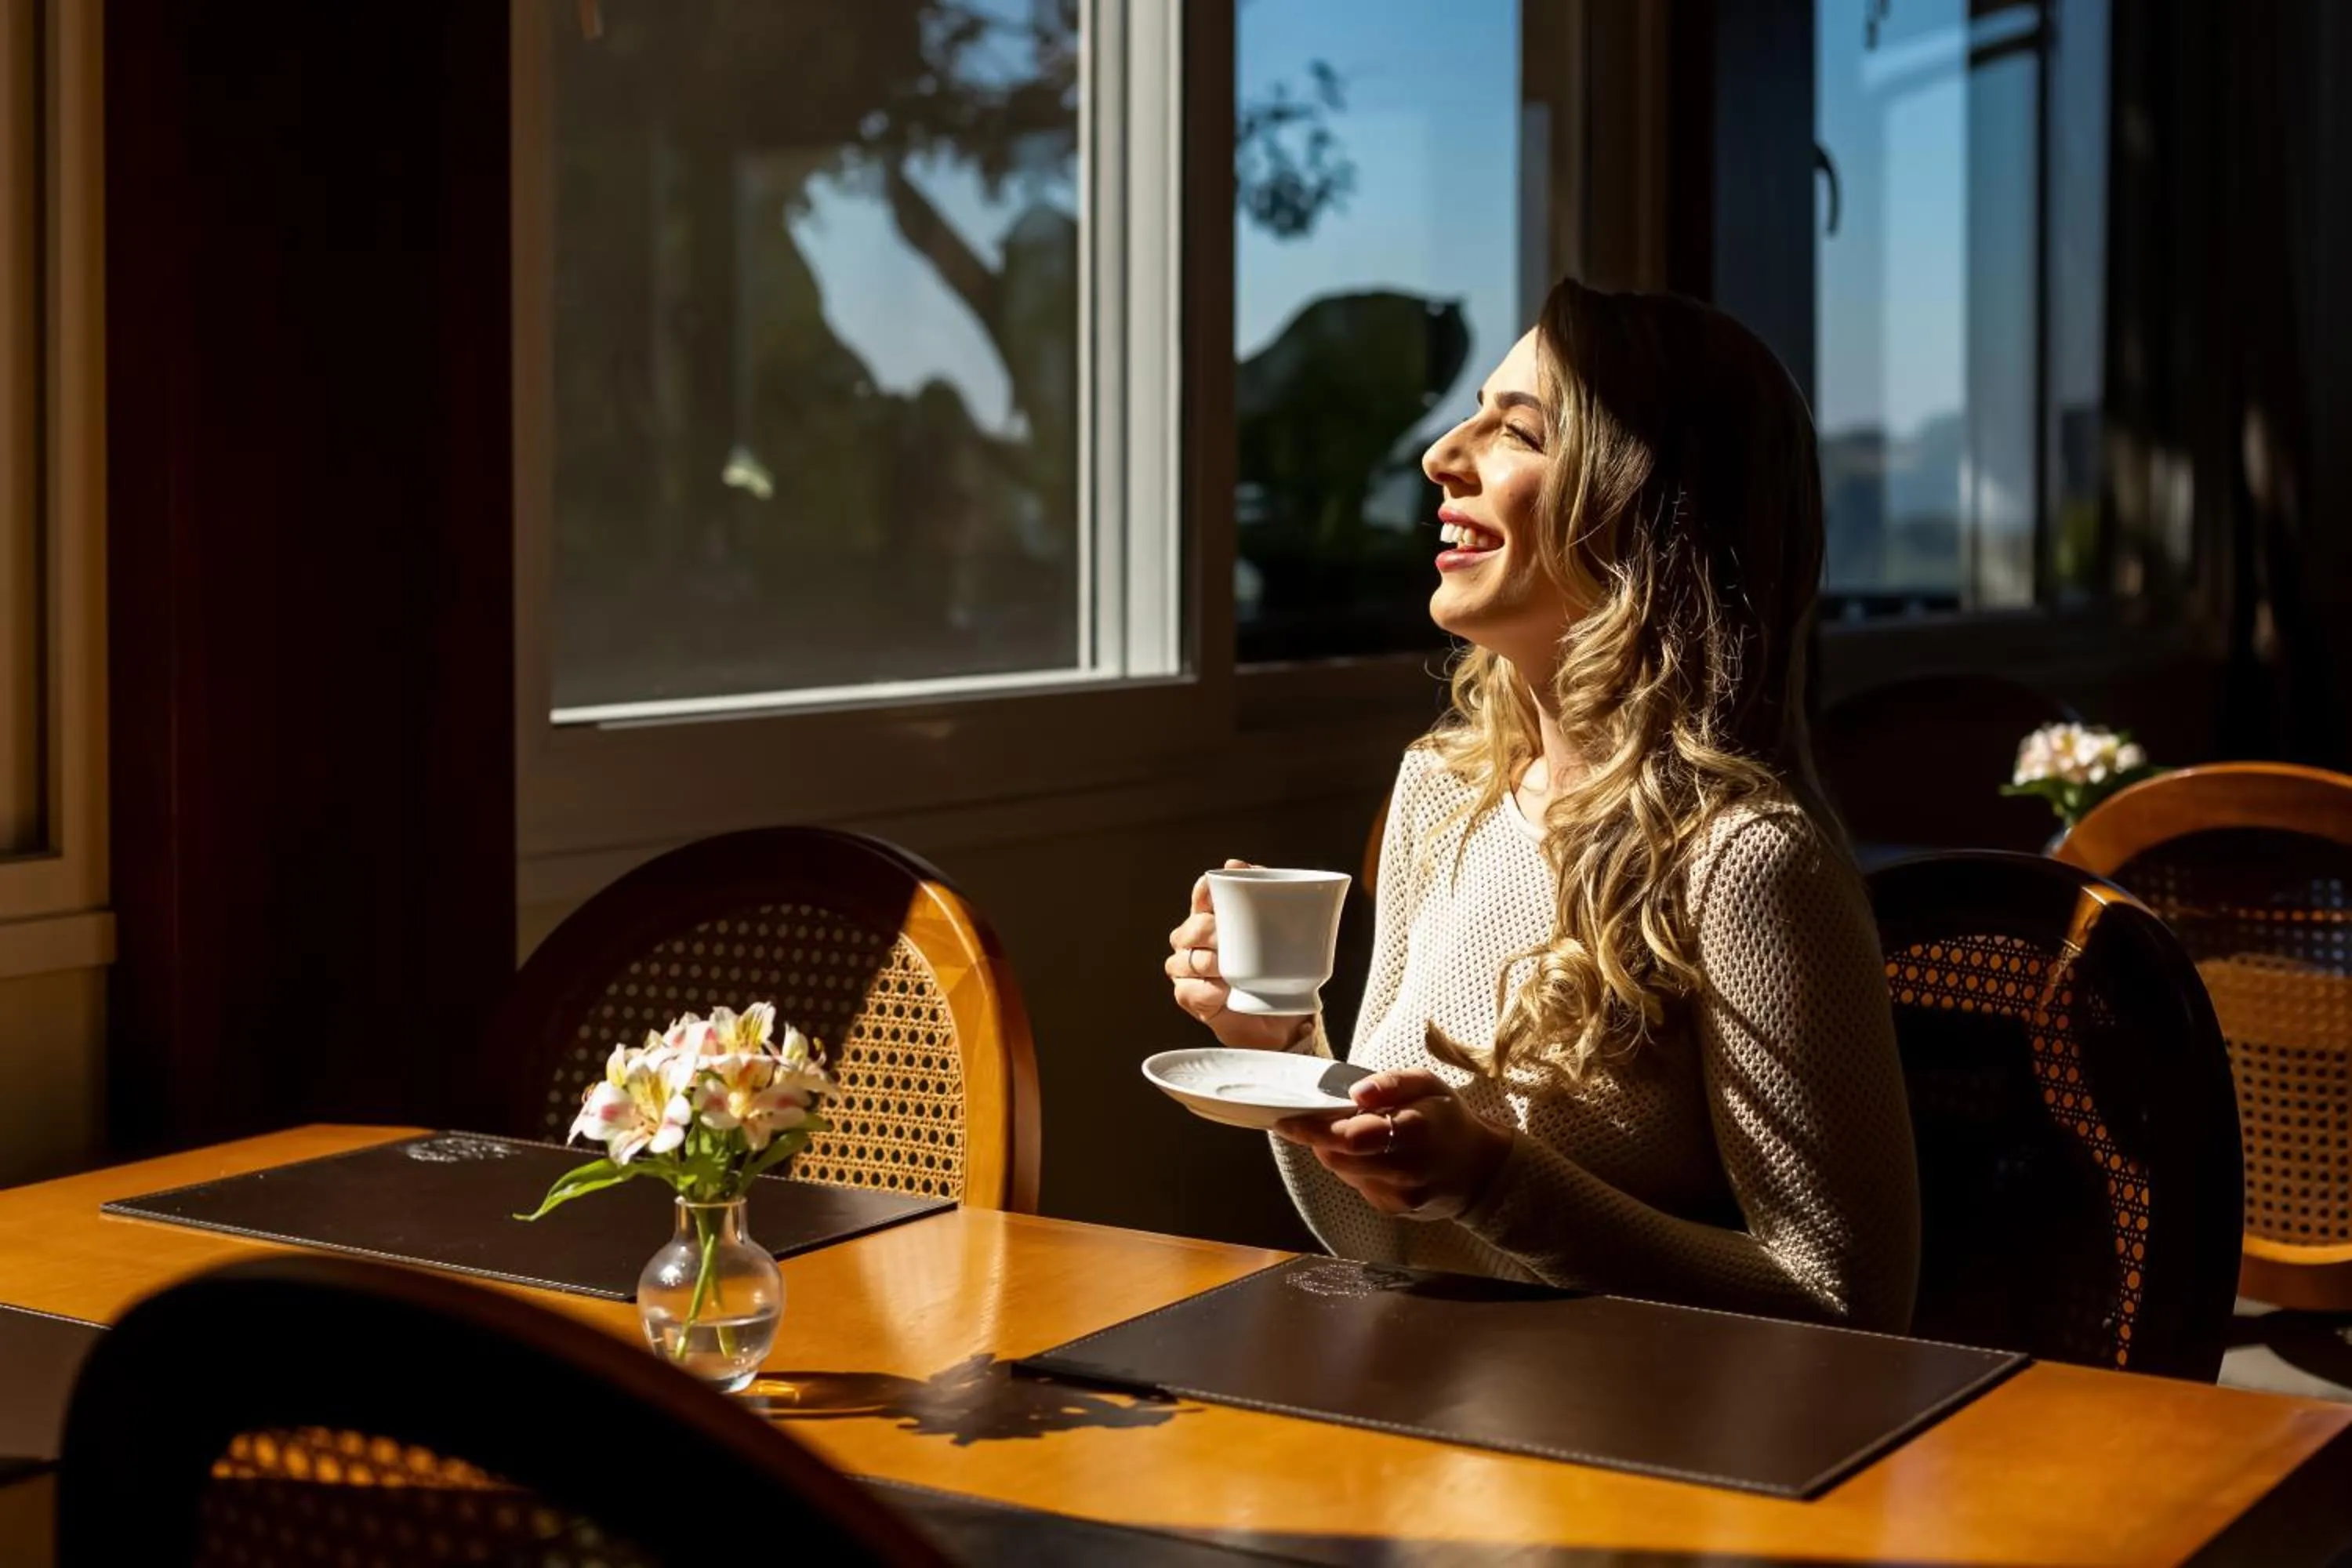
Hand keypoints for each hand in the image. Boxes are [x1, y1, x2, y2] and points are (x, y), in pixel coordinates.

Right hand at [1165, 859, 1308, 1050]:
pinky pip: (1188, 990)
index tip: (1220, 895)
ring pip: (1186, 959)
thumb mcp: (1278, 929)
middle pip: (1192, 927)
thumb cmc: (1274, 968)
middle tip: (1228, 940)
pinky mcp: (1188, 996)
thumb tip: (1236, 864)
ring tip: (1229, 970)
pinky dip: (1207, 991)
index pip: (1202, 895)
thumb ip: (1263, 893)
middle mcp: (1193, 940)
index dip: (1206, 892)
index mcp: (1212, 916)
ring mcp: (1186, 968)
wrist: (1279, 1014)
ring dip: (1210, 964)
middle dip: (1211, 932)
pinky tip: (1223, 992)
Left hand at [1274, 1068, 1510, 1219]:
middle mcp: (1406, 1169)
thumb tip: (1356, 1093)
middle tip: (1309, 1118)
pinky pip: (1356, 1184)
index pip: (1351, 1135)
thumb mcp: (1428, 1084)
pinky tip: (1370, 1154)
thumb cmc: (1447, 1119)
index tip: (1287, 1119)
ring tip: (1351, 1131)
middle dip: (1317, 1137)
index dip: (1313, 1129)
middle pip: (1338, 1156)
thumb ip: (1392, 1083)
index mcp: (1416, 1131)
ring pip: (1342, 1170)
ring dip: (1335, 1150)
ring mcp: (1398, 1195)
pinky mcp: (1392, 1209)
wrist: (1478, 1170)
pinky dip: (1352, 1166)